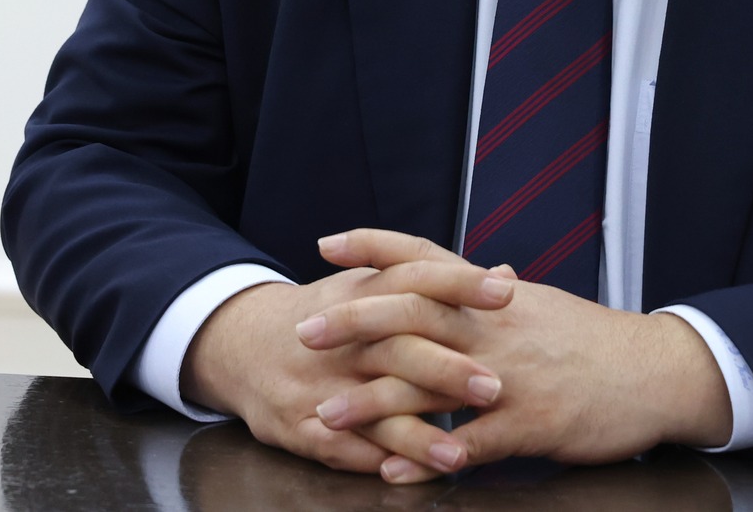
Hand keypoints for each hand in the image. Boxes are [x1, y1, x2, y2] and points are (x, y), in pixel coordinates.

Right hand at [179, 255, 513, 474]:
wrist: (243, 344)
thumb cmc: (329, 314)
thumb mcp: (373, 285)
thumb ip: (440, 284)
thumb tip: (509, 275)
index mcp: (365, 292)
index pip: (417, 276)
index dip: (461, 282)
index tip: (507, 289)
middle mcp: (344, 337)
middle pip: (399, 348)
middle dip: (447, 369)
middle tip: (494, 387)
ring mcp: (319, 383)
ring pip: (373, 409)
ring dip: (417, 434)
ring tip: (460, 453)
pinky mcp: (299, 425)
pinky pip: (342, 450)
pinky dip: (378, 463)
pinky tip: (410, 476)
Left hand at [303, 229, 732, 476]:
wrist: (656, 371)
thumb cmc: (594, 342)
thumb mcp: (542, 307)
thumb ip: (500, 295)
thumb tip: (480, 273)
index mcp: (495, 296)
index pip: (427, 256)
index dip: (376, 246)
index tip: (327, 243)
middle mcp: (497, 327)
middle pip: (415, 311)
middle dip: (356, 320)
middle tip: (305, 329)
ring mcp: (512, 375)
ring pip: (431, 382)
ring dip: (374, 401)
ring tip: (325, 415)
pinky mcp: (532, 423)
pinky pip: (470, 443)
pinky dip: (428, 458)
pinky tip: (392, 472)